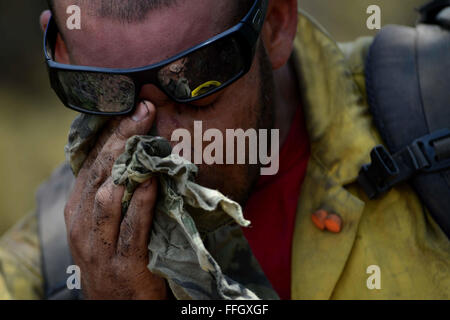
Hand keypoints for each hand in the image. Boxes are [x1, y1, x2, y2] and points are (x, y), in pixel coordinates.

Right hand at [64, 101, 167, 299]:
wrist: (116, 306)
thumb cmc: (115, 256)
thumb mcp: (104, 223)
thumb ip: (112, 192)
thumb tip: (133, 155)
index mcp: (78, 209)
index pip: (91, 163)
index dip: (110, 134)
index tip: (132, 108)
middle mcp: (82, 224)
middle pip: (100, 172)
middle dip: (120, 138)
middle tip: (143, 110)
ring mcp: (100, 244)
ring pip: (108, 196)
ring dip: (129, 164)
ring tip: (147, 136)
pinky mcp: (122, 262)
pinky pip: (132, 227)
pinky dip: (141, 202)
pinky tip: (152, 181)